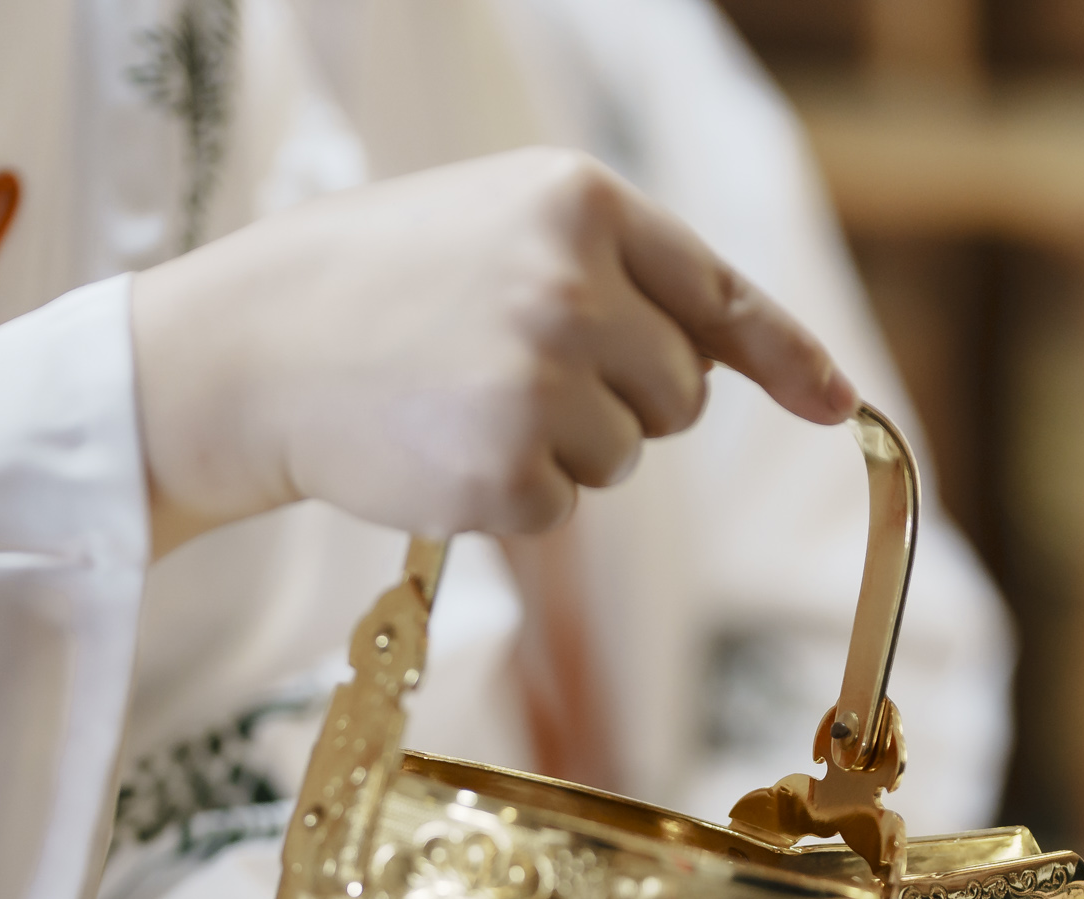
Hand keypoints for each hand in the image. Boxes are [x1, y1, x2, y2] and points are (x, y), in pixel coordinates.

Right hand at [129, 149, 855, 552]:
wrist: (250, 349)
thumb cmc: (375, 286)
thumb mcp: (499, 227)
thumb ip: (617, 274)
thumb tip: (751, 370)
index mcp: (581, 204)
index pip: (717, 292)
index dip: (783, 354)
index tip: (834, 399)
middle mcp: (575, 285)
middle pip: (679, 391)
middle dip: (621, 398)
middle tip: (510, 373)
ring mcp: (545, 381)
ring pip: (624, 456)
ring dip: (560, 450)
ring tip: (460, 401)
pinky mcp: (511, 472)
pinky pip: (563, 510)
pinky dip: (510, 499)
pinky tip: (440, 450)